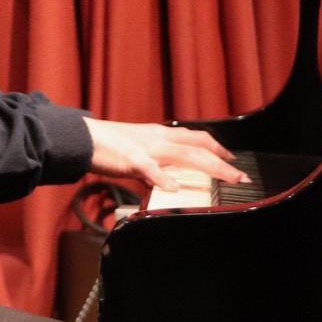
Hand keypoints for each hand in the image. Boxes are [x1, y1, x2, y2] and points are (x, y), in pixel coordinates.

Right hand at [85, 118, 246, 190]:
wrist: (81, 137)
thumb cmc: (105, 146)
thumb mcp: (135, 152)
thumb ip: (153, 167)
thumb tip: (165, 182)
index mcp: (159, 134)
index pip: (195, 137)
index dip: (216, 147)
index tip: (232, 159)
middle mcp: (158, 138)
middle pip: (198, 146)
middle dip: (222, 160)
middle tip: (240, 176)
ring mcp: (146, 148)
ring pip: (185, 154)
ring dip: (210, 167)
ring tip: (227, 179)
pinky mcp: (131, 159)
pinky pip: (151, 169)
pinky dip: (165, 178)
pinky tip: (176, 187)